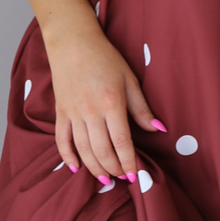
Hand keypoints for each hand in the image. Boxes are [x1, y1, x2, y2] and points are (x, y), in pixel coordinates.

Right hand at [46, 23, 164, 184]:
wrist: (72, 42)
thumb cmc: (105, 58)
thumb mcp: (130, 79)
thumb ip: (142, 108)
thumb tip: (159, 129)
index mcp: (111, 103)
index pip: (121, 143)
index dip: (128, 162)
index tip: (135, 175)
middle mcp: (90, 112)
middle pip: (102, 151)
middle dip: (113, 169)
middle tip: (122, 178)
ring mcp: (73, 113)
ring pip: (82, 149)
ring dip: (94, 168)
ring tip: (104, 179)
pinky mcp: (60, 111)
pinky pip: (61, 140)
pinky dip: (67, 156)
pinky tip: (76, 168)